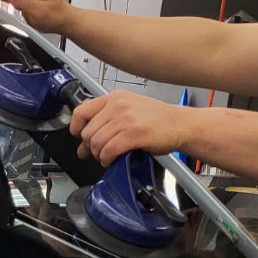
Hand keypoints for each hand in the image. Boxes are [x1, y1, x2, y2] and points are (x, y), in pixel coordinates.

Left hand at [70, 91, 190, 165]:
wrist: (182, 124)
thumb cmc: (157, 120)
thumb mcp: (128, 112)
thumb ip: (104, 124)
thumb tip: (81, 147)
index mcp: (115, 98)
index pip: (80, 112)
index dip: (76, 129)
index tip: (80, 138)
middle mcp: (118, 106)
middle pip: (87, 133)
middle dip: (90, 147)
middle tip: (99, 152)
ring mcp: (126, 119)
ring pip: (96, 143)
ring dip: (99, 155)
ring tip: (108, 156)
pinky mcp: (134, 134)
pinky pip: (108, 151)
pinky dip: (107, 159)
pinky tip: (113, 159)